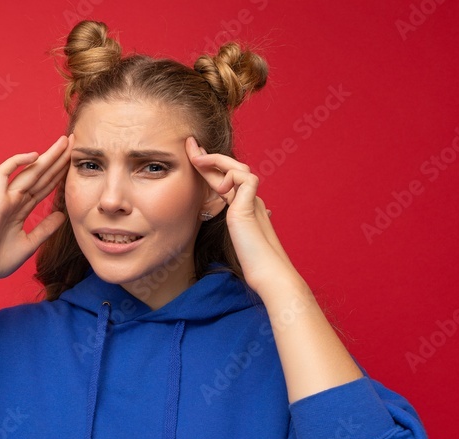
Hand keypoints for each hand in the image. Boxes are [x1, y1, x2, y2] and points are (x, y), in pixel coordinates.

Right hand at [0, 135, 71, 284]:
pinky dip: (16, 162)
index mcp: (21, 209)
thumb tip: (62, 215)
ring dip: (46, 156)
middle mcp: (14, 200)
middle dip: (57, 158)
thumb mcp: (30, 244)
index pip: (44, 186)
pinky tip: (34, 156)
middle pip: (40, 174)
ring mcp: (4, 198)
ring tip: (63, 142)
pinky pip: (3, 174)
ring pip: (28, 171)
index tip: (74, 162)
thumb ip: (45, 229)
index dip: (59, 173)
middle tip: (74, 141)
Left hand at [185, 136, 299, 295]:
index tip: (194, 155)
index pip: (225, 181)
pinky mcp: (251, 206)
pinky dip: (232, 177)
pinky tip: (222, 189)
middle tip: (190, 144)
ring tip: (197, 159)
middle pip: (230, 170)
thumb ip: (225, 226)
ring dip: (217, 160)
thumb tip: (209, 218)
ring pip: (239, 168)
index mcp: (244, 207)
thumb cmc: (250, 262)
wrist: (268, 273)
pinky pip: (245, 178)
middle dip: (208, 155)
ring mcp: (253, 202)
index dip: (209, 167)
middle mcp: (250, 200)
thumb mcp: (231, 239)